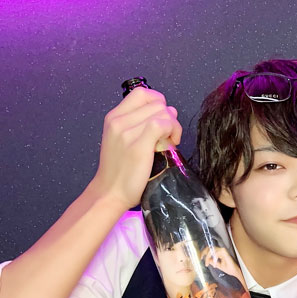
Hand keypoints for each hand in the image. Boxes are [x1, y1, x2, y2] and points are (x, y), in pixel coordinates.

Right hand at [89, 86, 182, 209]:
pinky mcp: (138, 145)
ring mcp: (127, 132)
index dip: (159, 102)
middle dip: (170, 117)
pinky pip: (162, 124)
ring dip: (173, 126)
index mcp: (114, 117)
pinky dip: (172, 131)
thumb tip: (166, 115)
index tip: (163, 120)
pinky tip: (171, 144)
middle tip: (169, 136)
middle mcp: (118, 121)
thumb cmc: (120, 171)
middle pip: (157, 103)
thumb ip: (138, 125)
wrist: (110, 193)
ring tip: (169, 142)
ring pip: (163, 112)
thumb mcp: (122, 140)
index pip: (142, 93)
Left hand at [201, 247, 238, 275]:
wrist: (235, 272)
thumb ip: (212, 262)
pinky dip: (214, 258)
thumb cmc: (229, 268)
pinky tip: (214, 264)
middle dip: (204, 252)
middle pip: (209, 247)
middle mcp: (221, 251)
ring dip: (208, 257)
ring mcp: (223, 251)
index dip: (204, 252)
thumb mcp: (218, 265)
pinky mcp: (225, 253)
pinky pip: (216, 253)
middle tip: (201, 258)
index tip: (201, 258)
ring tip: (207, 263)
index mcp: (219, 253)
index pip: (210, 249)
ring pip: (212, 250)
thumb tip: (207, 259)